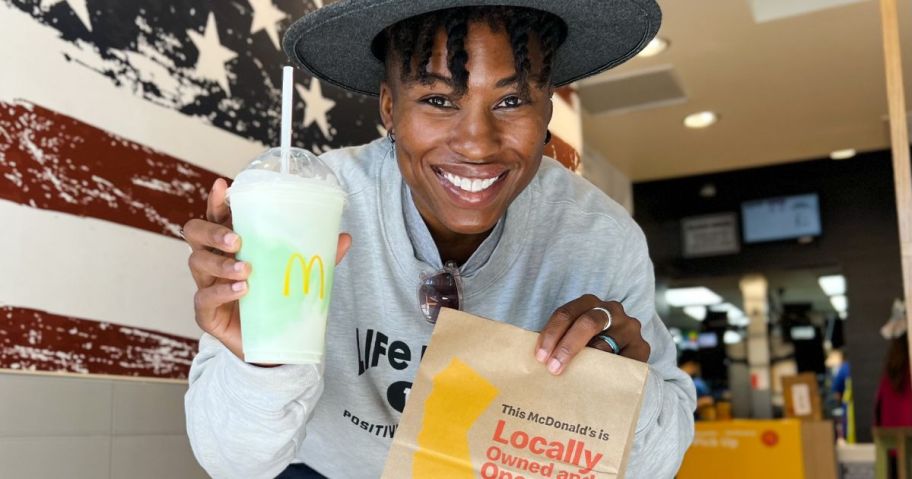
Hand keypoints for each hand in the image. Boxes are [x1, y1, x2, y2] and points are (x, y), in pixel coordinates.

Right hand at [182, 178, 351, 360]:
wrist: (271, 346)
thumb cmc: (278, 301)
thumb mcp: (298, 275)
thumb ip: (319, 257)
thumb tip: (345, 238)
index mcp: (232, 245)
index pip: (218, 216)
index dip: (217, 201)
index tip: (223, 186)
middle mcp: (213, 260)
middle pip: (195, 234)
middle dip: (212, 232)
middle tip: (238, 239)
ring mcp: (206, 286)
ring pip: (197, 264)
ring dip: (221, 264)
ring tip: (247, 270)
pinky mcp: (206, 314)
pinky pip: (204, 298)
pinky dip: (222, 292)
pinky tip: (242, 290)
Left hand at [535, 294, 649, 374]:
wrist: (621, 359)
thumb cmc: (589, 347)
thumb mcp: (573, 338)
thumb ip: (558, 342)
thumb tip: (535, 359)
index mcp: (590, 303)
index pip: (567, 313)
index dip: (552, 333)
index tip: (540, 356)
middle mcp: (612, 310)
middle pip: (588, 322)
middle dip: (568, 346)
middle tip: (553, 368)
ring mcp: (629, 327)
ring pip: (605, 345)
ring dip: (587, 363)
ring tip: (573, 378)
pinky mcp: (642, 347)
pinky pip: (623, 362)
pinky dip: (608, 372)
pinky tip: (596, 383)